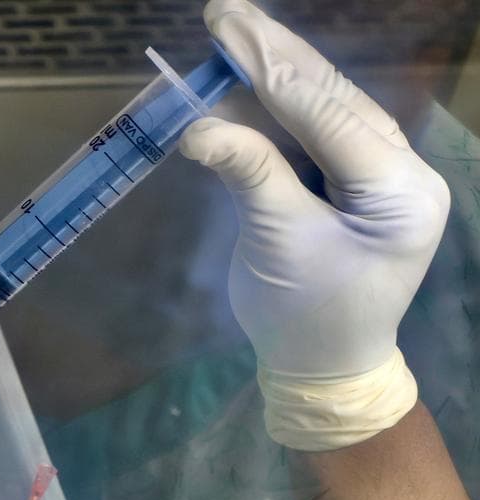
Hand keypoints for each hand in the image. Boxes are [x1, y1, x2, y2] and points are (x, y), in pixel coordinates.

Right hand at [179, 0, 449, 449]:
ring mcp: (369, 172)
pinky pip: (303, 133)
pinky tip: (237, 76)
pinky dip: (265, 108)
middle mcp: (394, 169)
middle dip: (275, 55)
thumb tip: (199, 127)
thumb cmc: (308, 316)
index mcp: (399, 189)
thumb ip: (250, 175)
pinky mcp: (341, 180)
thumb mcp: (279, 245)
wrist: (321, 366)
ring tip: (229, 29)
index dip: (276, 72)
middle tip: (226, 12)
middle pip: (329, 98)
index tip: (231, 32)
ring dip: (269, 71)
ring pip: (317, 108)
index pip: (332, 116)